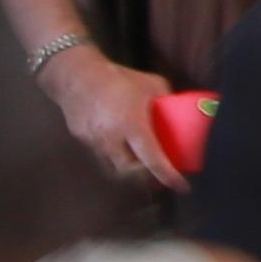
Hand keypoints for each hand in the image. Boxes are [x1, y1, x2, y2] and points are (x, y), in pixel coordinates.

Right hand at [48, 44, 177, 181]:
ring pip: (114, 169)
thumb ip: (167, 101)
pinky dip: (115, 159)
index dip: (169, 176)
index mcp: (132, 125)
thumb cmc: (118, 78)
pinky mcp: (83, 141)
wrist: (77, 74)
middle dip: (147, 179)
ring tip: (141, 168)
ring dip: (129, 172)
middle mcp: (112, 139)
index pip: (153, 160)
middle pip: (131, 174)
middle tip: (160, 178)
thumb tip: (183, 113)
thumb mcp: (151, 84)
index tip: (182, 187)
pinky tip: (122, 150)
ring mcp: (95, 142)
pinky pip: (102, 157)